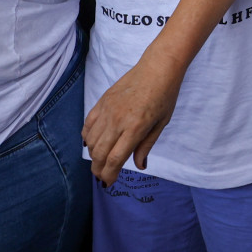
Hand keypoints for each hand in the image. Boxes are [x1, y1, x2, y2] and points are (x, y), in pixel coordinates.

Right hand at [83, 56, 181, 185]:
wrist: (157, 67)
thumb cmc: (165, 95)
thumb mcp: (161, 123)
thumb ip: (146, 146)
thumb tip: (139, 166)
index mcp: (135, 128)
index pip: (114, 159)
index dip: (109, 175)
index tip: (109, 183)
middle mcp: (117, 120)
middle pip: (99, 153)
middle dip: (98, 170)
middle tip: (102, 177)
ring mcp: (107, 110)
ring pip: (91, 141)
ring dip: (92, 156)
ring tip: (98, 163)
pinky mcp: (102, 101)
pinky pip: (88, 125)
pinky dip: (87, 138)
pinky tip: (91, 144)